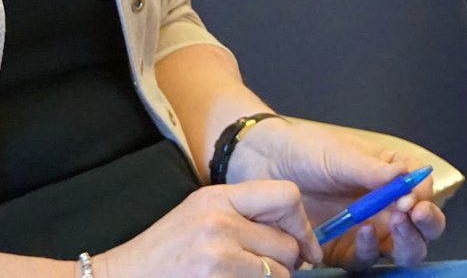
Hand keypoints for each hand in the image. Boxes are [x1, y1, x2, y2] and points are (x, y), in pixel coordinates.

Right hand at [101, 179, 320, 277]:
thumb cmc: (163, 253)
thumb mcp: (200, 215)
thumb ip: (243, 215)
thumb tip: (298, 235)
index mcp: (218, 197)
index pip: (286, 196)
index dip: (301, 224)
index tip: (304, 245)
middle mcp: (220, 222)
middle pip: (287, 244)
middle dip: (286, 264)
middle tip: (267, 270)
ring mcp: (216, 256)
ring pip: (278, 273)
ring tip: (240, 277)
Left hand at [229, 120, 444, 268]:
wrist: (263, 164)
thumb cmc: (304, 149)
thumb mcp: (339, 153)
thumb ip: (372, 169)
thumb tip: (405, 178)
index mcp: (390, 175)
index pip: (421, 189)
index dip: (424, 196)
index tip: (413, 198)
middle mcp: (383, 205)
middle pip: (420, 225)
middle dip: (426, 224)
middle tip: (413, 215)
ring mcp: (365, 229)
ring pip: (401, 249)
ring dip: (405, 241)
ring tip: (393, 223)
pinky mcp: (342, 249)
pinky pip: (365, 259)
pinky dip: (369, 250)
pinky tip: (363, 233)